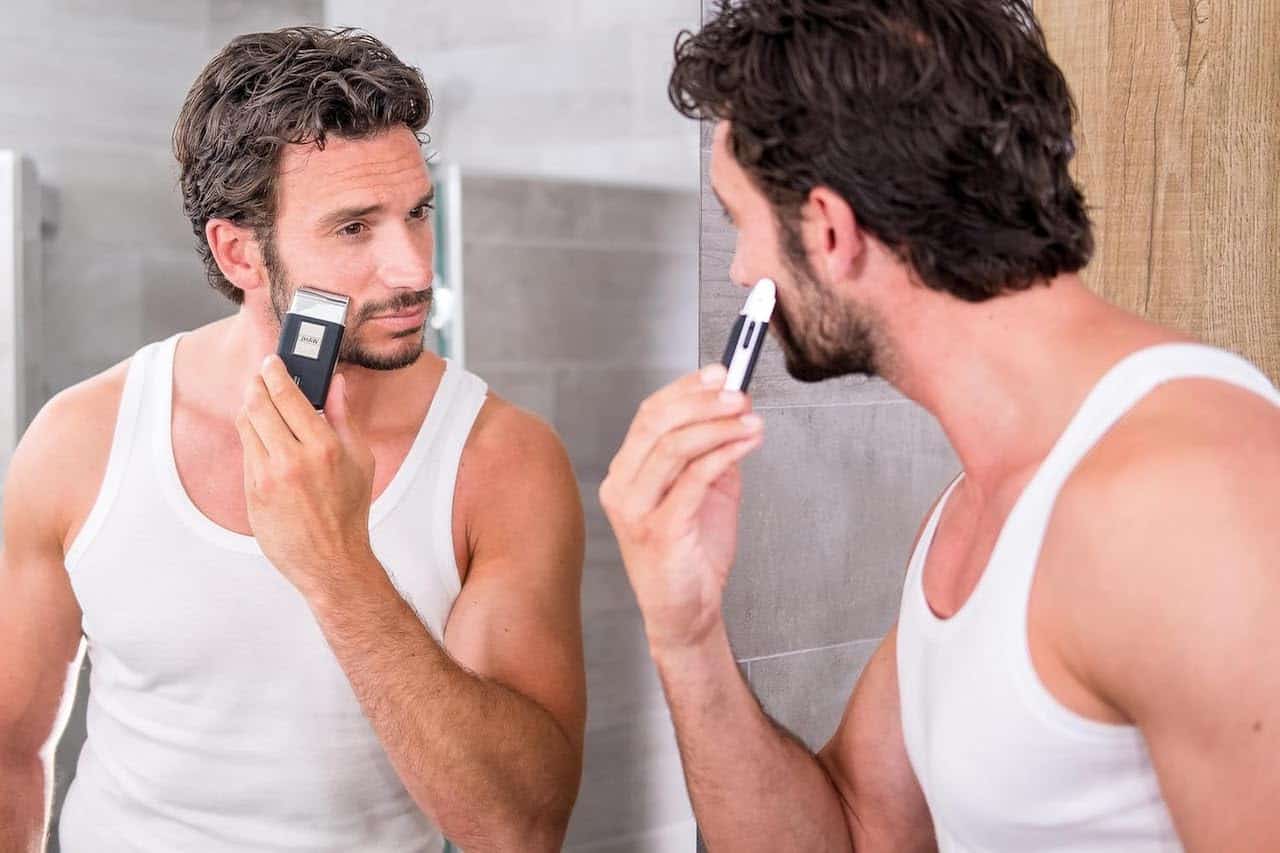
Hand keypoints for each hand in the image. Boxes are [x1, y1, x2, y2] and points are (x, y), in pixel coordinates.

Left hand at [234, 356, 376, 597]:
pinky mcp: (253, 492)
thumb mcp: (359, 459)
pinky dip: (252, 437)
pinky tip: (261, 433)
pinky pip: (246, 452)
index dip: (276, 373)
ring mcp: (268, 477)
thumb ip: (344, 417)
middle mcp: (292, 459)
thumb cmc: (350, 510)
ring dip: (250, 407)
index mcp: (324, 447)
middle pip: (259, 404)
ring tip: (258, 401)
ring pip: (247, 425)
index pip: (288, 395)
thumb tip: (336, 383)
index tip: (272, 361)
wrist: (330, 560)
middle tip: (260, 376)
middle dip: (256, 384)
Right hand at [599, 364, 764, 653]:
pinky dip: (724, 453)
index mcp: (627, 471)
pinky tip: (746, 443)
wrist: (685, 613)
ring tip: (751, 418)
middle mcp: (622, 486)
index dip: (687, 388)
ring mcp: (635, 509)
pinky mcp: (658, 531)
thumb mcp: (704, 490)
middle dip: (703, 401)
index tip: (721, 372)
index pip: (650, 414)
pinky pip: (692, 479)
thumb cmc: (691, 553)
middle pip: (657, 423)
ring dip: (718, 425)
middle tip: (740, 392)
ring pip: (674, 446)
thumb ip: (712, 450)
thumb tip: (736, 408)